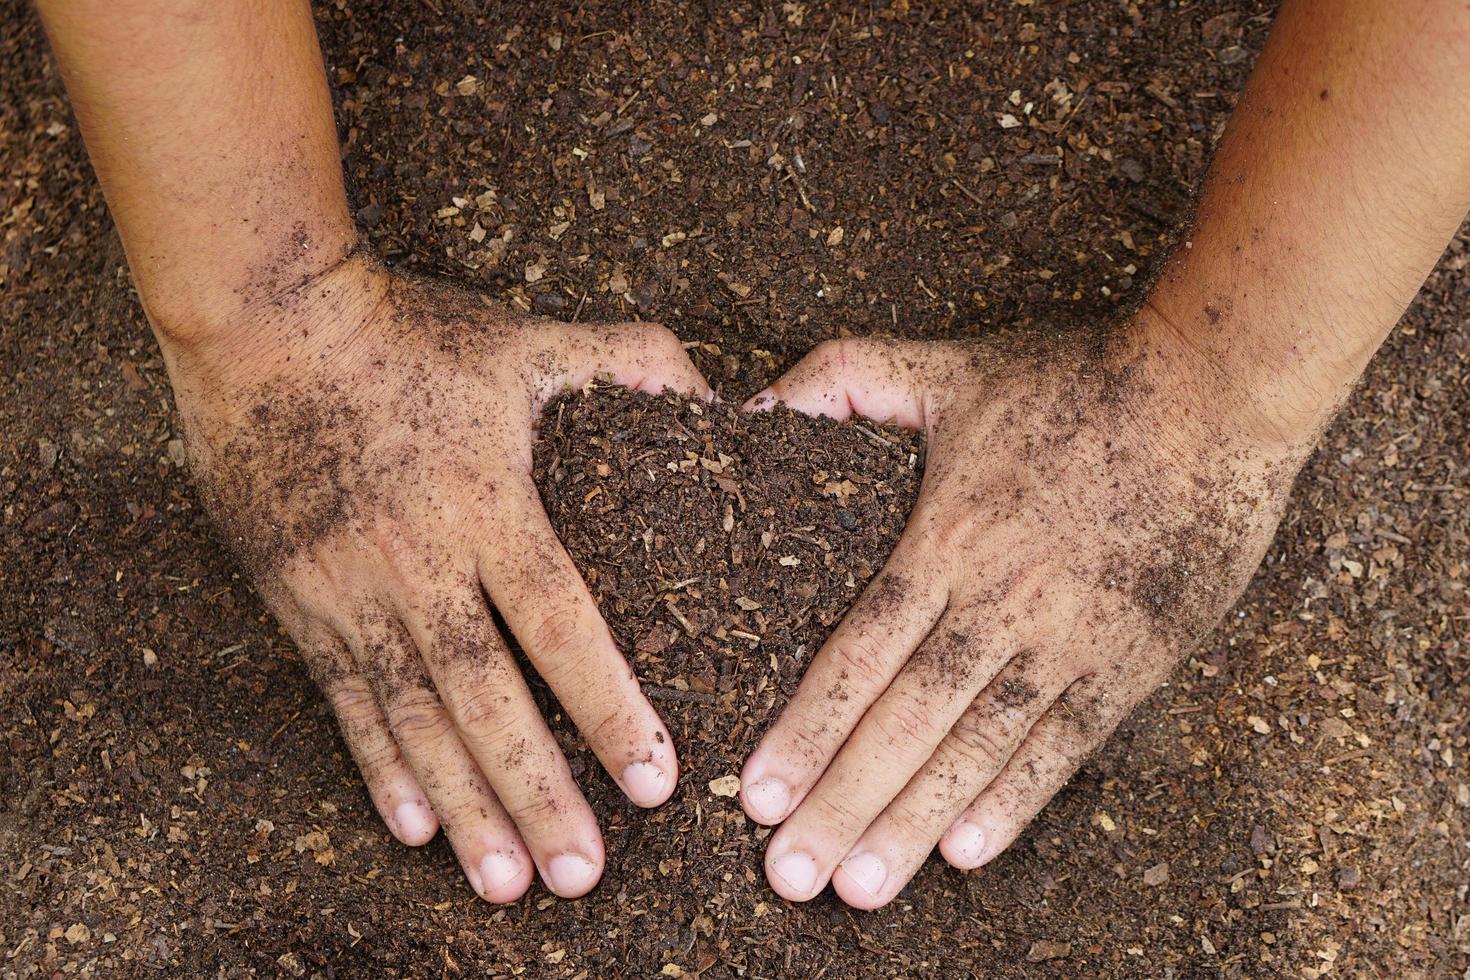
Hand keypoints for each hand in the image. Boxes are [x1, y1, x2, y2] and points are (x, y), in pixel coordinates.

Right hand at [168, 254, 710, 901]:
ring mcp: (350, 589)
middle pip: (487, 696)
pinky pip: (345, 700)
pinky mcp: (300, 601)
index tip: (653, 782)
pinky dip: (380, 767)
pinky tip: (413, 826)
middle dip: (537, 791)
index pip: (560, 625)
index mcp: (488, 504)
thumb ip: (629, 363)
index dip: (607, 707)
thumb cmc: (407, 334)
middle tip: (583, 876)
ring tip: (506, 882)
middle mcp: (418, 561)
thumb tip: (719, 396)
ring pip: (415, 717)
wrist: (261, 324)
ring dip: (463, 805)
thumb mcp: (526, 338)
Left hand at [737, 321, 1302, 907]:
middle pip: (906, 721)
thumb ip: (843, 381)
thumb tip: (754, 412)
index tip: (759, 795)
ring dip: (915, 822)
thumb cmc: (1073, 380)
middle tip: (791, 877)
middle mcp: (1001, 604)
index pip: (860, 654)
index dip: (807, 729)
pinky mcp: (1131, 661)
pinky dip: (1015, 801)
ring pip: (978, 749)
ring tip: (861, 889)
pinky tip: (966, 852)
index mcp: (946, 538)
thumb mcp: (944, 364)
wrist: (1214, 395)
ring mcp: (1070, 640)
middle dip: (843, 803)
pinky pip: (1064, 746)